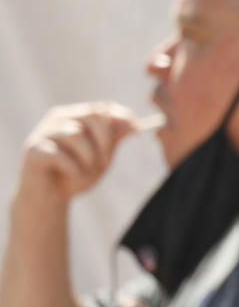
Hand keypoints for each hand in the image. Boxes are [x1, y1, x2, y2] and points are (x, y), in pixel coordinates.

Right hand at [18, 102, 137, 204]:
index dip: (121, 116)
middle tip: (105, 162)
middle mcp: (58, 120)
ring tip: (86, 171)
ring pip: (75, 134)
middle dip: (105, 140)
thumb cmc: (77, 175)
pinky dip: (73, 168)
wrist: (49, 198)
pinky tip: (74, 176)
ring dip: (88, 157)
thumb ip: (114, 141)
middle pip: (90, 115)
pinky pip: (60, 154)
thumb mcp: (101, 158)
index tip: (137, 129)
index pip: (101, 108)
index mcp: (75, 118)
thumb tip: (134, 125)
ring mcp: (43, 133)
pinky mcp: (33, 150)